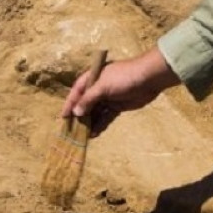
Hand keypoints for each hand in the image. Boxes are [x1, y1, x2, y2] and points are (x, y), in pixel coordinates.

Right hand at [60, 47, 179, 134]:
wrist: (149, 78)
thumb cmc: (124, 77)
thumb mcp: (103, 87)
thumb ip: (89, 99)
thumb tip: (76, 112)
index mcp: (92, 78)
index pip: (77, 92)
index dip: (70, 104)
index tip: (63, 117)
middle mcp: (98, 88)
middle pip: (85, 103)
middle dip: (79, 116)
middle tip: (72, 130)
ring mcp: (108, 98)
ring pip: (95, 112)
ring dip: (89, 123)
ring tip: (82, 136)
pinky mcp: (117, 107)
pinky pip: (106, 117)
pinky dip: (100, 125)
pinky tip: (95, 133)